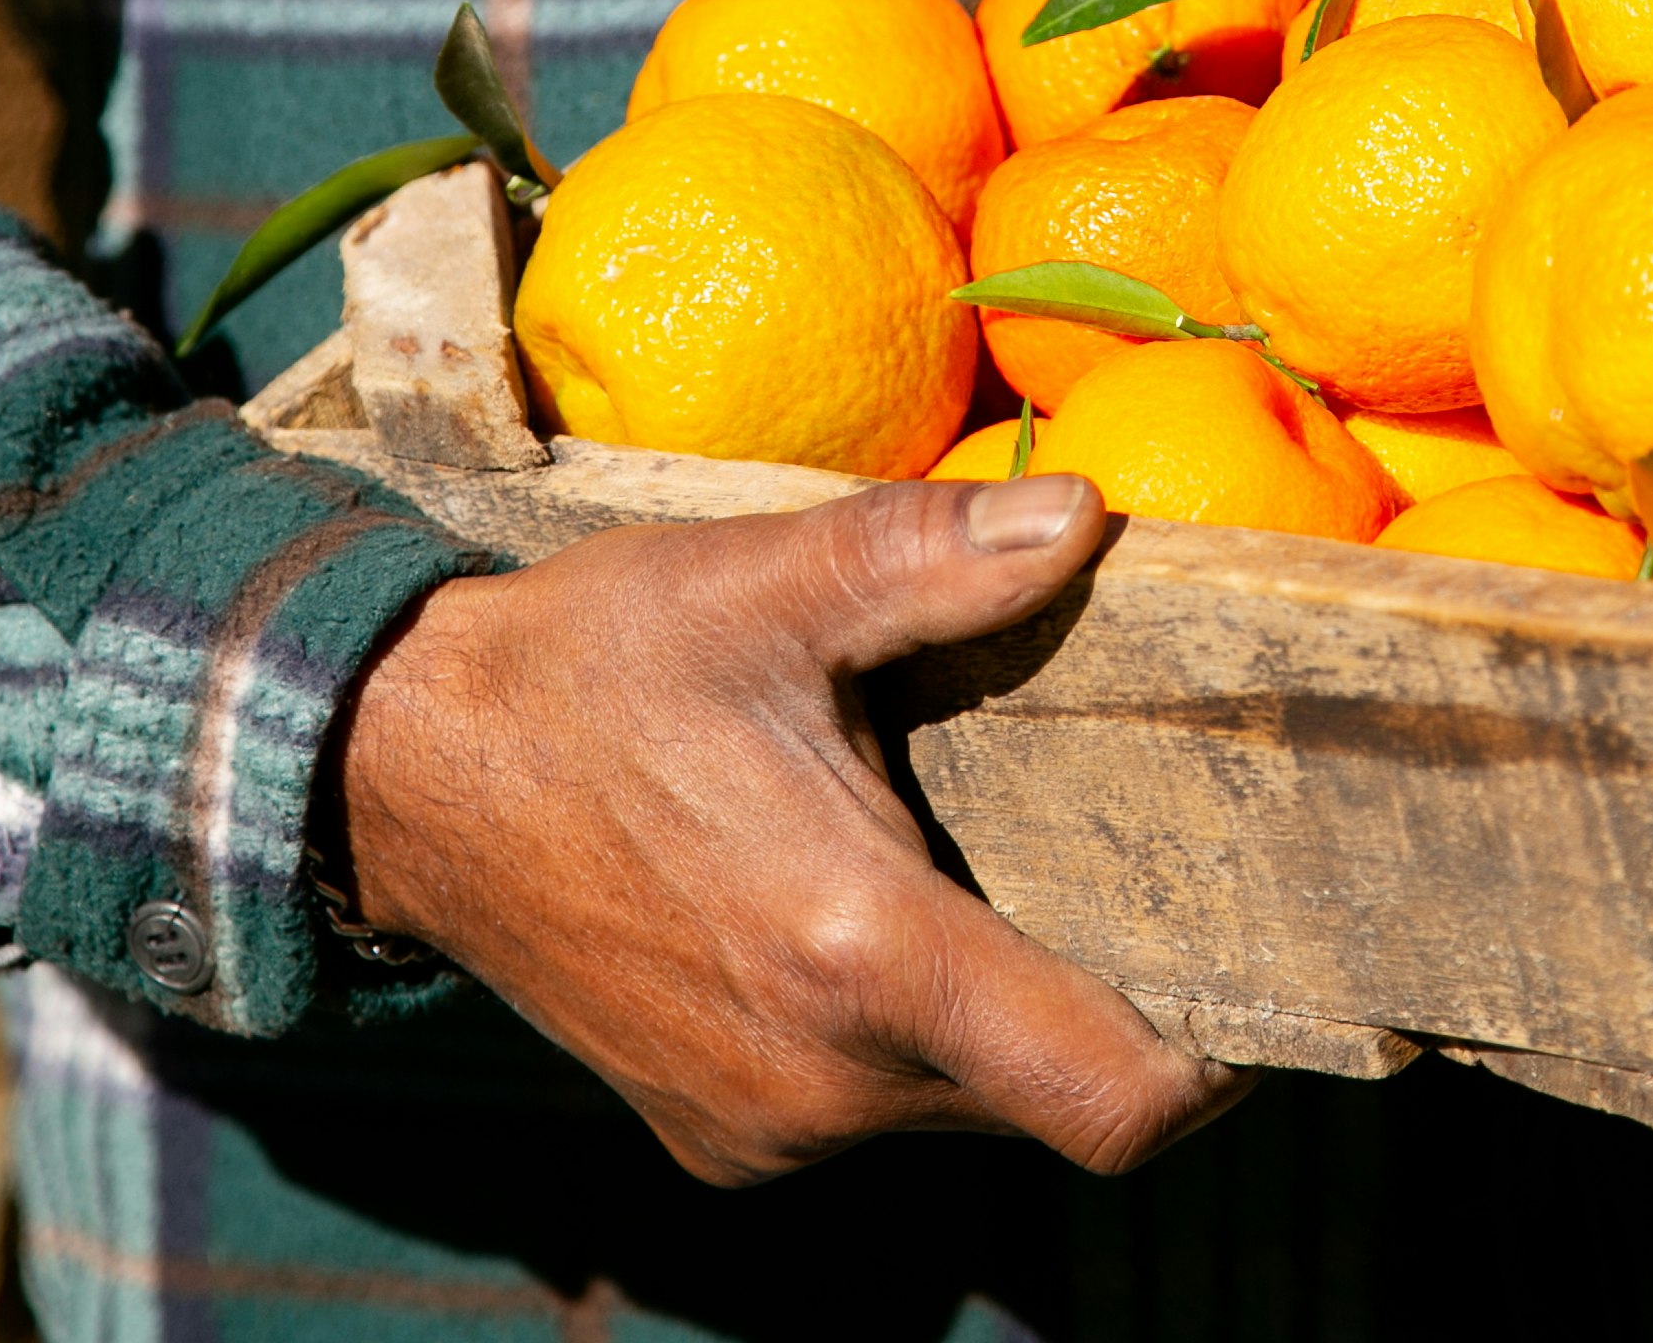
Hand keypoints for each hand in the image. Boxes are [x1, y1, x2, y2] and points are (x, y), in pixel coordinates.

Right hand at [321, 473, 1246, 1184]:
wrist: (394, 771)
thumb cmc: (587, 667)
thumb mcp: (761, 584)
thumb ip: (934, 557)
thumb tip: (1092, 513)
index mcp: (859, 954)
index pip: (1110, 1100)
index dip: (1213, 1062)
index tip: (1258, 974)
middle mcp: (821, 1081)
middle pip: (1054, 1098)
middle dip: (1115, 1004)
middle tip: (1152, 875)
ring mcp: (762, 1128)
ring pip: (968, 1107)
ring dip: (1006, 1015)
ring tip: (1005, 872)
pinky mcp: (717, 1138)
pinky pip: (875, 1111)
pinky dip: (914, 1037)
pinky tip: (886, 912)